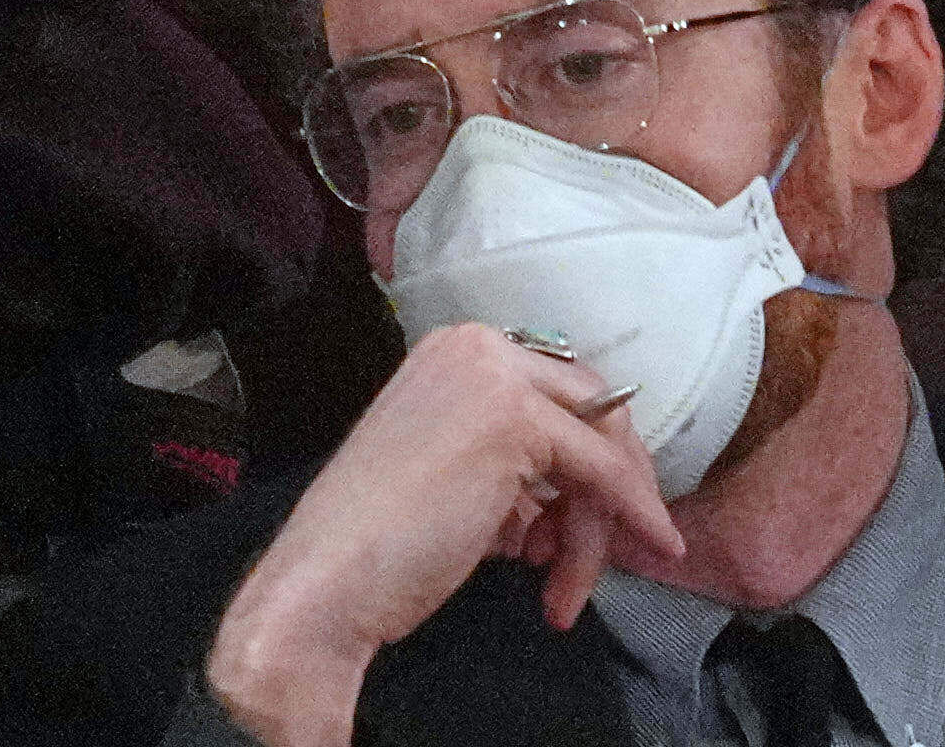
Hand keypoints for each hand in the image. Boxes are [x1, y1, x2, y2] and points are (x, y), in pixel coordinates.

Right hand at [197, 325, 688, 745]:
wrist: (316, 596)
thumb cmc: (371, 554)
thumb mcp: (455, 479)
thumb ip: (514, 466)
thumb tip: (577, 492)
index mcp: (456, 353)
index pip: (559, 395)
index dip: (585, 461)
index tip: (586, 521)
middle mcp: (478, 348)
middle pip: (591, 413)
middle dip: (604, 491)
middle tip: (595, 556)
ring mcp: (498, 379)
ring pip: (600, 448)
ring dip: (593, 530)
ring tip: (564, 592)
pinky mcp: (517, 421)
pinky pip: (604, 471)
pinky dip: (628, 516)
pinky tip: (620, 561)